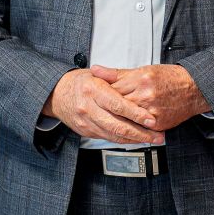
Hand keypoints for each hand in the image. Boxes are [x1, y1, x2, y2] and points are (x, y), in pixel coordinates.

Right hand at [44, 69, 164, 145]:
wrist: (55, 94)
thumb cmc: (80, 82)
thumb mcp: (96, 74)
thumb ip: (115, 77)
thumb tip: (138, 80)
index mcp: (93, 90)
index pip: (118, 105)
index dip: (136, 114)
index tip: (151, 120)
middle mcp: (88, 108)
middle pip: (117, 125)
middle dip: (140, 133)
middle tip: (157, 135)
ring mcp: (85, 122)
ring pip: (113, 135)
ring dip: (135, 139)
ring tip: (152, 139)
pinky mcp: (85, 131)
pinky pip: (107, 138)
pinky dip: (123, 140)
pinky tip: (136, 139)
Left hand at [92, 64, 211, 131]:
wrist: (194, 89)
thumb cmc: (170, 78)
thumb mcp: (143, 70)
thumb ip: (117, 73)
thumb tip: (96, 70)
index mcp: (141, 79)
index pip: (112, 89)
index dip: (102, 94)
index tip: (96, 96)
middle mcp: (146, 95)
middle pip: (116, 105)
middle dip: (106, 108)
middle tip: (97, 110)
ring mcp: (152, 111)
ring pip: (125, 119)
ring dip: (115, 120)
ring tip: (107, 120)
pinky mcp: (157, 123)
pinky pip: (138, 128)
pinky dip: (130, 128)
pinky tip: (123, 126)